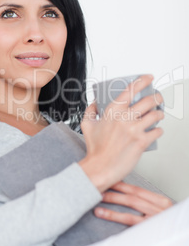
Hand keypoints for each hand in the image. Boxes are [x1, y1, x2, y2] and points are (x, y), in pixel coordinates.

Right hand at [79, 74, 163, 192]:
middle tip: (158, 98)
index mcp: (112, 111)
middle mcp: (124, 118)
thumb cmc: (94, 149)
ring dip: (160, 114)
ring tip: (159, 115)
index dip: (143, 81)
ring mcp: (134, 130)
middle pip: (148, 101)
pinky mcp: (141, 142)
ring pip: (155, 115)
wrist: (100, 167)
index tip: (149, 78)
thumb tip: (95, 102)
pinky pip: (157, 132)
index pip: (130, 90)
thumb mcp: (87, 125)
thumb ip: (90, 110)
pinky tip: (157, 130)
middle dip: (157, 98)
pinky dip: (159, 130)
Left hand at [94, 181, 172, 224]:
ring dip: (112, 199)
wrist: (177, 243)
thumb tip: (126, 200)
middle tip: (99, 187)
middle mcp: (159, 207)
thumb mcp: (161, 215)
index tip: (109, 181)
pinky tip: (103, 213)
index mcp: (161, 202)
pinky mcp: (148, 228)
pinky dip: (114, 215)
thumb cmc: (167, 228)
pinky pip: (129, 219)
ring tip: (97, 198)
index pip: (138, 189)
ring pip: (130, 202)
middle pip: (133, 194)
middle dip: (115, 189)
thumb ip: (148, 207)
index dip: (122, 184)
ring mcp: (155, 217)